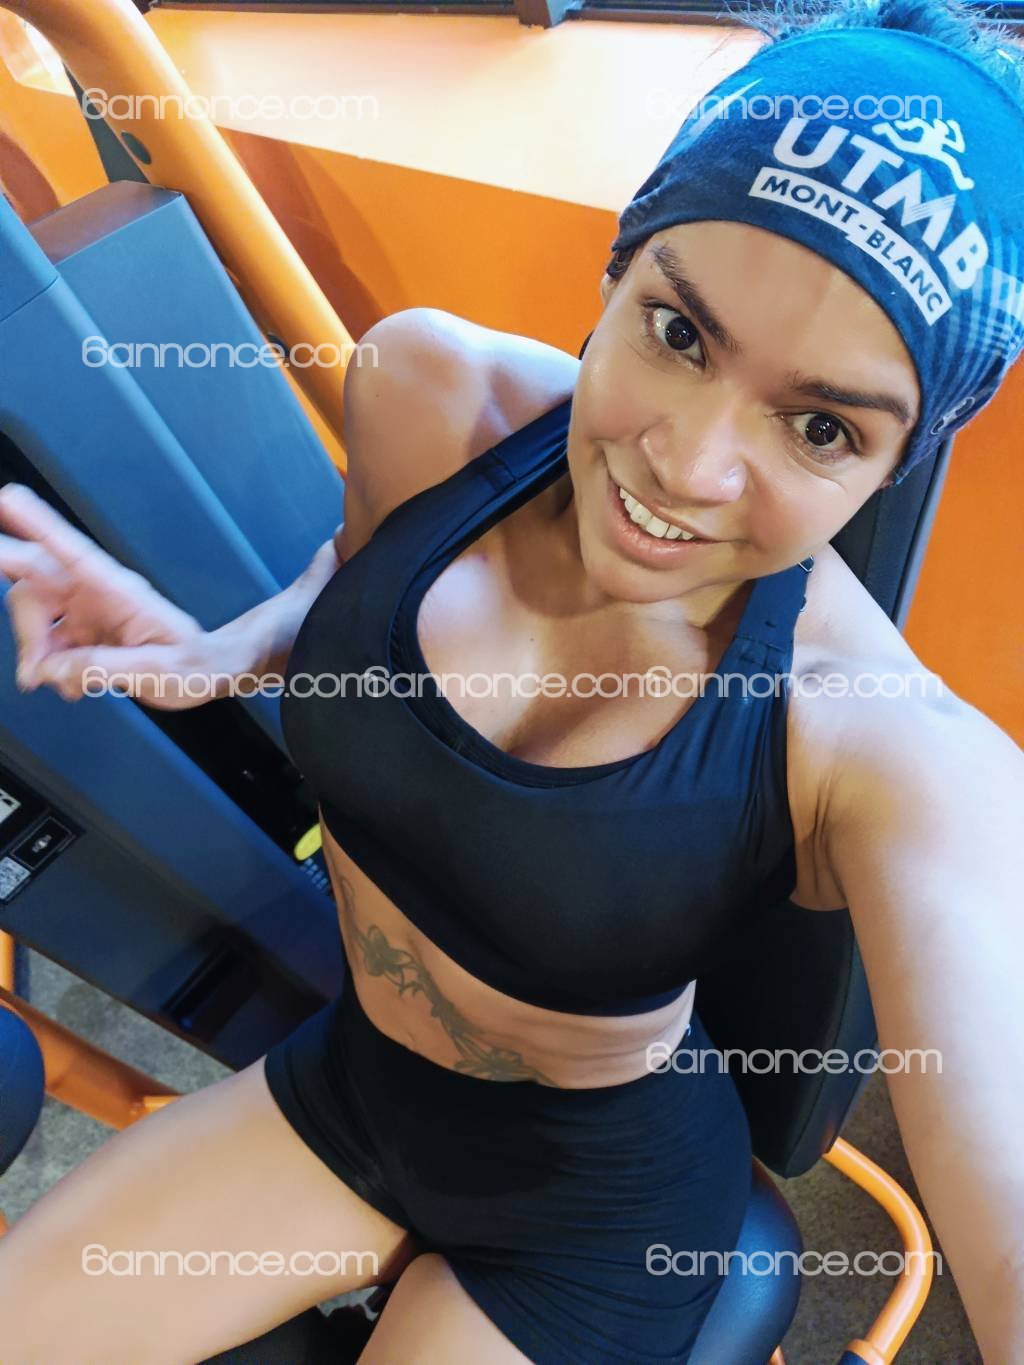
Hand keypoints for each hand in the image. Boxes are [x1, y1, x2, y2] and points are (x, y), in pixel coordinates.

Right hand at [0, 483, 207, 707]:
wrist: (211, 675)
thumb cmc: (196, 663)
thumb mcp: (158, 671)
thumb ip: (103, 667)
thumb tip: (52, 669)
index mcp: (118, 589)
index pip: (72, 550)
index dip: (37, 522)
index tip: (9, 498)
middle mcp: (96, 593)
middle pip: (35, 587)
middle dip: (27, 626)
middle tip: (33, 671)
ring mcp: (87, 612)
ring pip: (35, 617)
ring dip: (36, 655)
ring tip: (65, 685)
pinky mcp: (83, 634)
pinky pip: (48, 645)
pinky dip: (50, 669)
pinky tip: (75, 686)